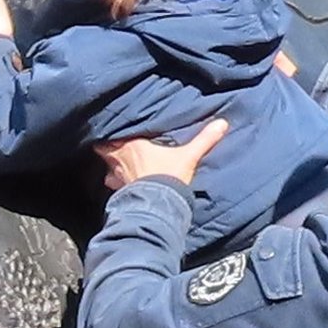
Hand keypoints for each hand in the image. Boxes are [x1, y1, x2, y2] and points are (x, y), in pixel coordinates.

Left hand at [102, 118, 228, 193]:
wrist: (160, 205)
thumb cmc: (170, 176)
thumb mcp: (188, 155)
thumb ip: (204, 139)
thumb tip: (222, 123)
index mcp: (133, 145)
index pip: (113, 134)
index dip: (111, 132)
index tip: (115, 129)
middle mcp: (121, 159)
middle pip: (105, 150)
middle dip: (107, 149)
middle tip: (113, 146)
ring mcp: (118, 177)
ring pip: (107, 167)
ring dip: (110, 166)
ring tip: (117, 165)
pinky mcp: (120, 192)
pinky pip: (112, 185)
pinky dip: (115, 183)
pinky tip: (121, 185)